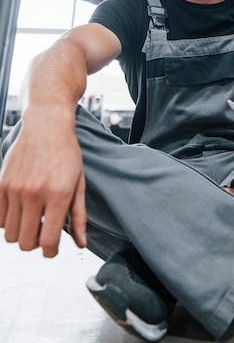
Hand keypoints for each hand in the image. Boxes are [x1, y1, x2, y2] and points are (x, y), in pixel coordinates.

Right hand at [0, 108, 86, 256]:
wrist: (47, 125)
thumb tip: (81, 244)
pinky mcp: (1, 184)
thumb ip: (79, 216)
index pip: (47, 243)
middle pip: (26, 243)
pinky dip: (8, 221)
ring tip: (33, 219)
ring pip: (10, 235)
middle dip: (36, 244)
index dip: (50, 253)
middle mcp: (34, 193)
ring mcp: (15, 189)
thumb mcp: (79, 183)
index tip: (52, 249)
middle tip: (43, 232)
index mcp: (58, 194)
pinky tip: (21, 211)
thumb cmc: (67, 153)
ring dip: (21, 233)